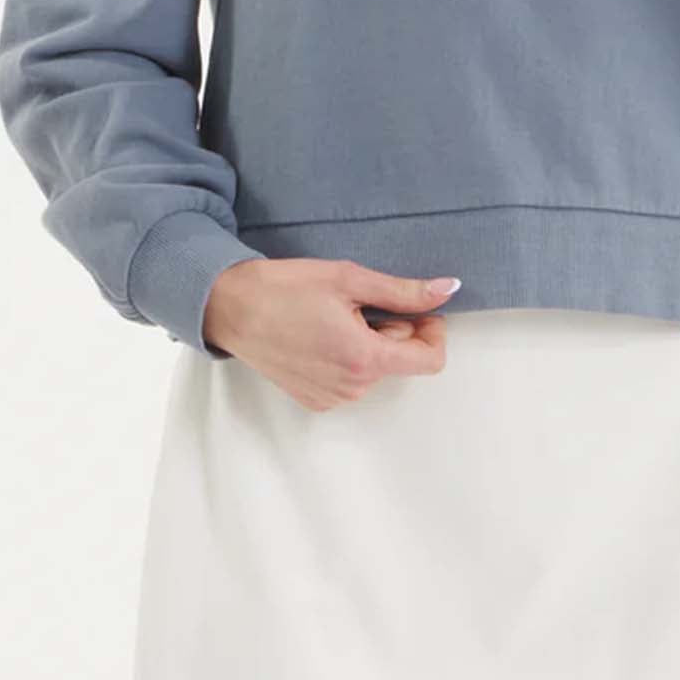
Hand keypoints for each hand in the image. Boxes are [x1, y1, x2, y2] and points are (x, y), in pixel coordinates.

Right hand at [203, 257, 458, 409]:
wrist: (231, 309)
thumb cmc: (286, 288)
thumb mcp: (349, 279)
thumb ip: (403, 291)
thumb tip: (448, 289)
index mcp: (364, 359)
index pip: (429, 360)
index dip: (432, 330)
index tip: (414, 307)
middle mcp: (351, 388)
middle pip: (401, 360)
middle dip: (392, 328)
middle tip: (356, 304)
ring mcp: (331, 398)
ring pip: (376, 368)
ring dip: (369, 342)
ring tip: (332, 318)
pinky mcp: (315, 400)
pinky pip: (352, 378)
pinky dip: (348, 356)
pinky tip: (319, 335)